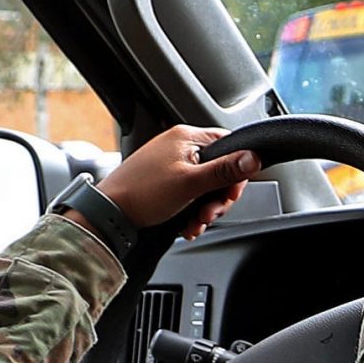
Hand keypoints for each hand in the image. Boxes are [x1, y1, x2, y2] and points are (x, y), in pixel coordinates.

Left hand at [91, 125, 258, 239]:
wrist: (109, 214)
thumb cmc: (142, 194)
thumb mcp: (190, 183)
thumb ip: (224, 171)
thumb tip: (254, 157)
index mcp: (187, 137)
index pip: (230, 146)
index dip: (236, 174)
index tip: (230, 195)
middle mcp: (180, 147)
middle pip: (220, 170)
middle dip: (218, 199)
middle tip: (209, 214)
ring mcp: (172, 164)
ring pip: (206, 187)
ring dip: (205, 210)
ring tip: (195, 223)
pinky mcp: (165, 182)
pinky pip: (190, 195)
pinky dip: (192, 212)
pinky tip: (186, 225)